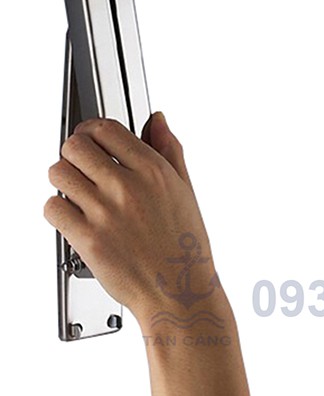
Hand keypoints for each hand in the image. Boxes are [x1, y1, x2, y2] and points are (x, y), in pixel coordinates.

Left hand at [44, 113, 212, 319]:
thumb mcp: (185, 188)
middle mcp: (127, 186)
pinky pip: (52, 208)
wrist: (177, 290)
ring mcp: (105, 212)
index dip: (91, 129)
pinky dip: (57, 209)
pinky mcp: (86, 239)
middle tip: (80, 164)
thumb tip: (158, 121)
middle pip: (75, 146)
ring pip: (58, 173)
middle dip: (74, 152)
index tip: (90, 137)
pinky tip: (74, 215)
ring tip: (76, 190)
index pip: (106, 128)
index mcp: (153, 170)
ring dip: (62, 178)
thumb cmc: (183, 242)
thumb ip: (169, 149)